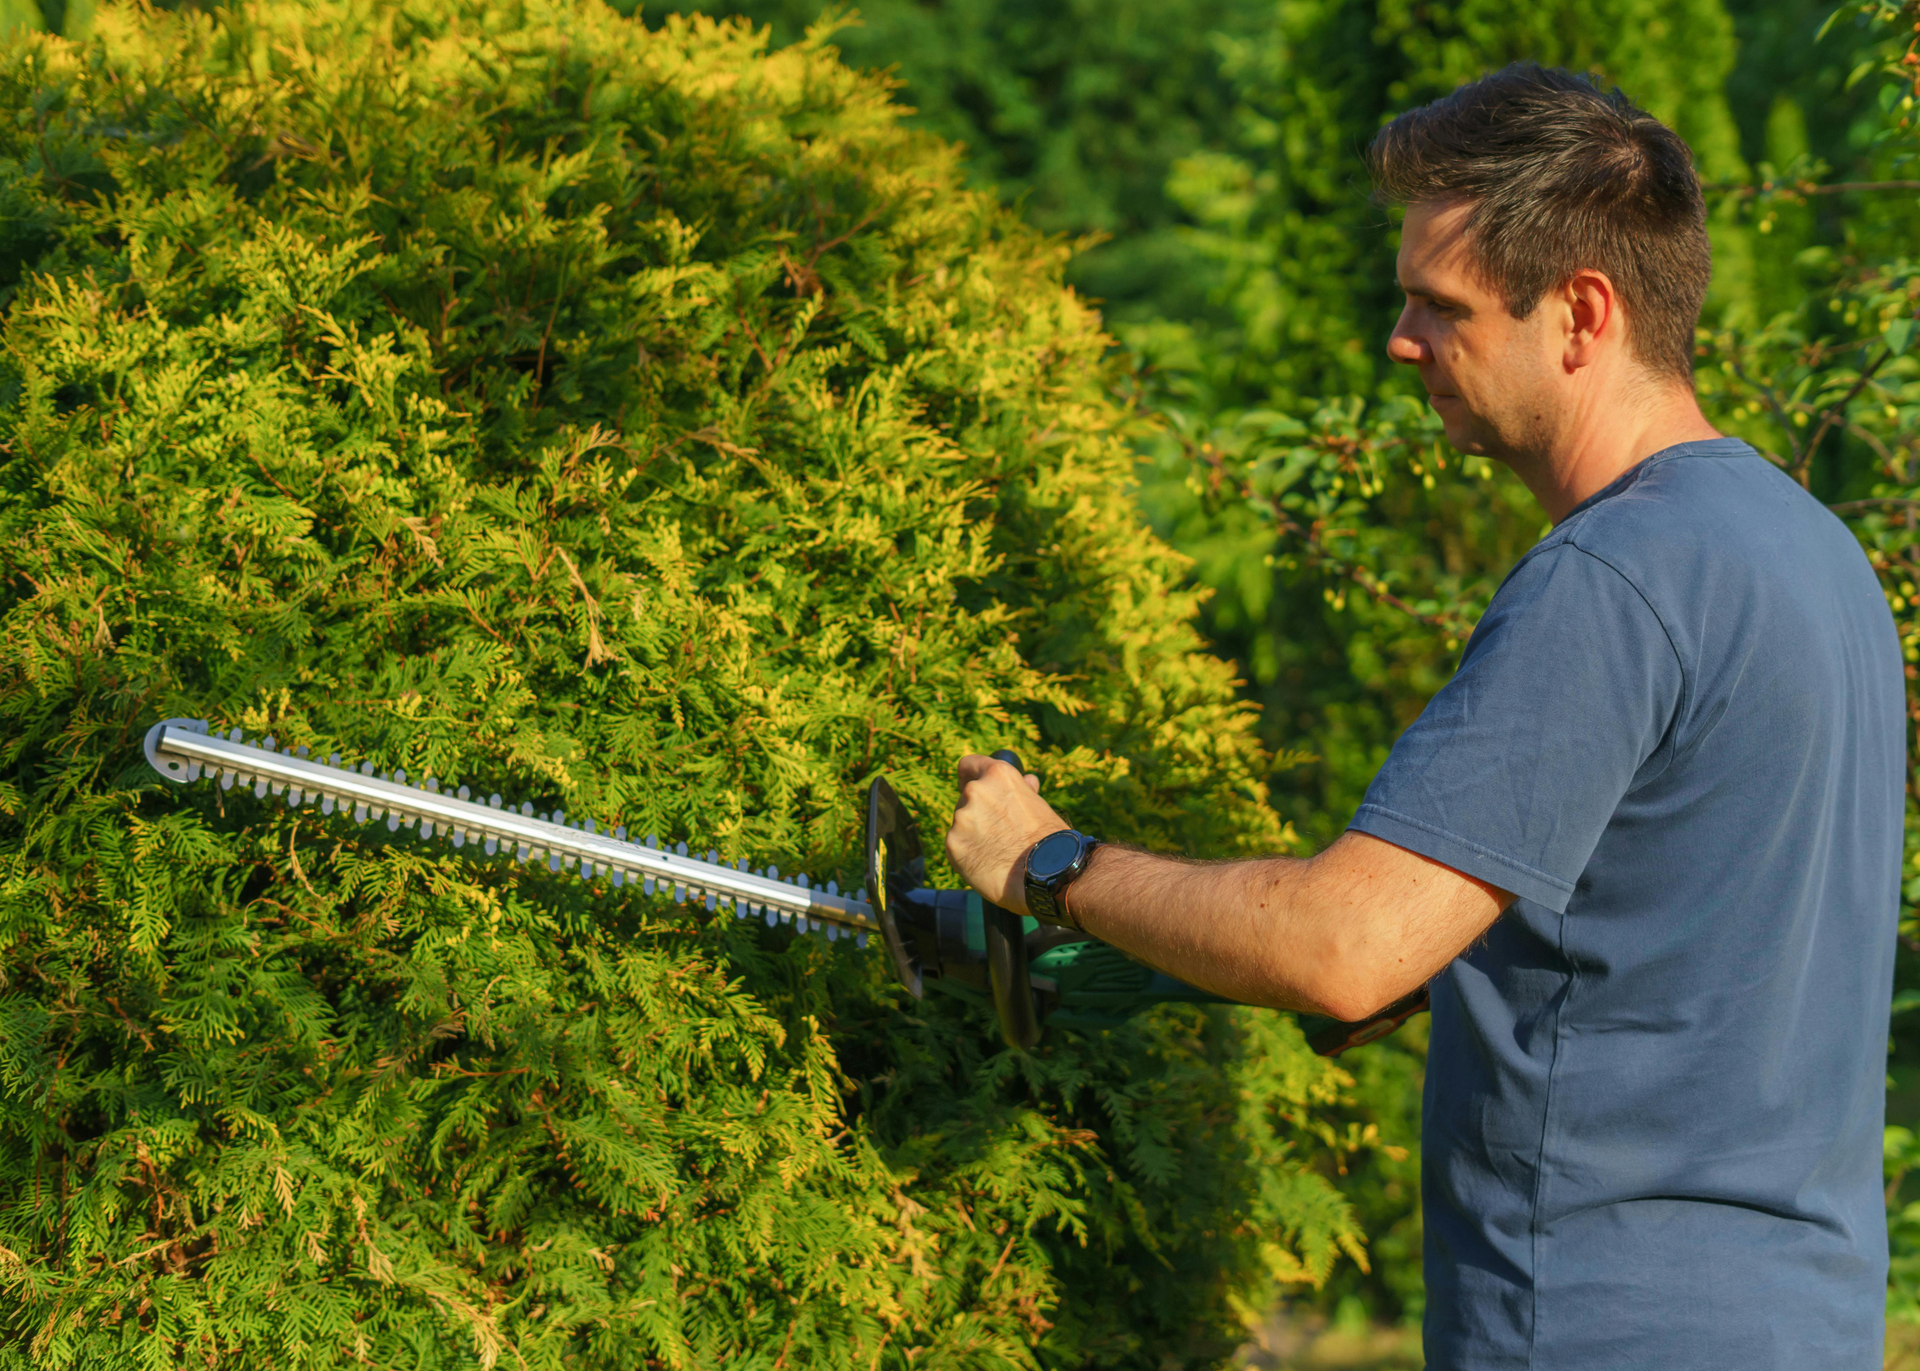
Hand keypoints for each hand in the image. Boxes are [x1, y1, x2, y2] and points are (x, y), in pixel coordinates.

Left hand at [945, 754, 1068, 914]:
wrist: (1047, 873)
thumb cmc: (1049, 839)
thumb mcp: (1040, 805)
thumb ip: (1023, 790)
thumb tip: (1027, 780)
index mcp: (997, 775)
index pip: (969, 764)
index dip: (972, 775)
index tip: (977, 788)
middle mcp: (975, 791)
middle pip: (966, 797)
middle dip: (978, 811)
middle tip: (998, 831)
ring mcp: (961, 818)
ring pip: (961, 823)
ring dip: (973, 833)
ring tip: (997, 851)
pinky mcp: (952, 844)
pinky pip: (956, 845)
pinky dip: (968, 853)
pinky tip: (988, 863)